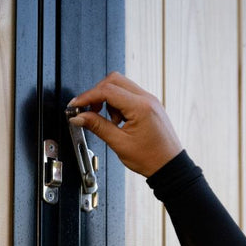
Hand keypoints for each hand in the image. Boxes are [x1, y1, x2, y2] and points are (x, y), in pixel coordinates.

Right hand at [68, 72, 183, 177]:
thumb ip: (98, 126)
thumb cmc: (151, 157)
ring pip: (120, 85)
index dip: (87, 97)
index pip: (107, 91)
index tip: (75, 105)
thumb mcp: (119, 143)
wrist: (169, 165)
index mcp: (141, 107)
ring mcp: (149, 100)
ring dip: (107, 99)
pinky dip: (116, 103)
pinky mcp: (149, 105)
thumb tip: (79, 117)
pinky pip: (128, 94)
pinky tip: (116, 120)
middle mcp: (147, 99)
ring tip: (107, 120)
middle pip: (114, 80)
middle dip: (96, 93)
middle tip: (87, 110)